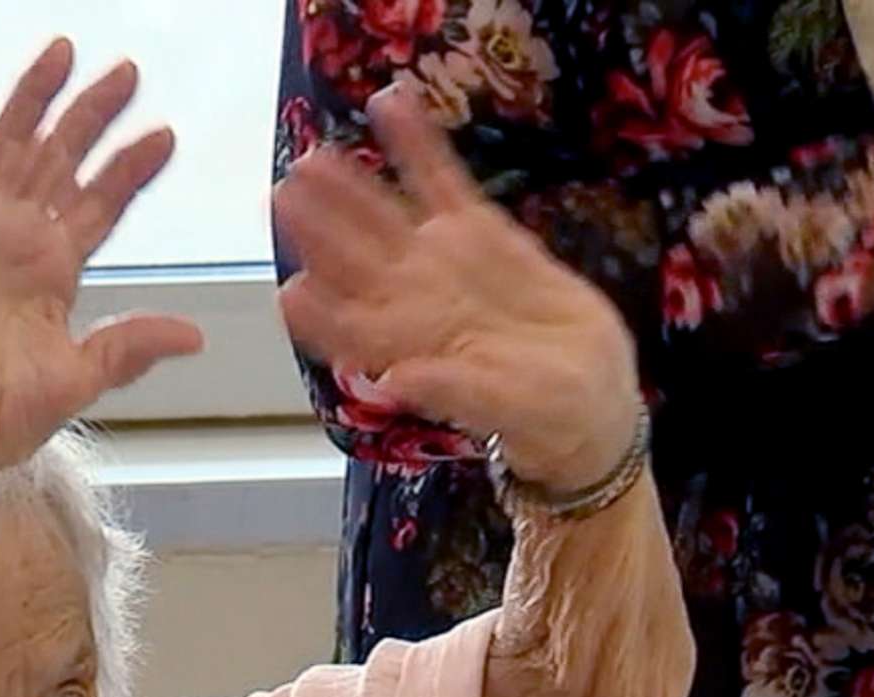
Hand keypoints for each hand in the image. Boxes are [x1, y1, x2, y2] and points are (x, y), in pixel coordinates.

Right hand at [0, 42, 204, 475]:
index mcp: (57, 271)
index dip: (130, 169)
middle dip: (94, 114)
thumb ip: (128, 349)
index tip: (164, 136)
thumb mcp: (77, 379)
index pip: (102, 204)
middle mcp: (20, 238)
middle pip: (62, 159)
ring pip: (11, 143)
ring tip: (64, 50)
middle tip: (129, 73)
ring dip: (35, 97)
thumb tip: (193, 337)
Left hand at [273, 87, 639, 494]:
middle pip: (353, 261)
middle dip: (319, 230)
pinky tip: (392, 105)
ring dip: (349, 186)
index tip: (290, 293)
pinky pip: (441, 180)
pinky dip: (417, 145)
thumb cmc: (541, 414)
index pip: (350, 329)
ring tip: (313, 153)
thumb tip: (398, 378)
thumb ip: (454, 390)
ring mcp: (439, 261)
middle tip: (285, 192)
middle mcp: (409, 302)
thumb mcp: (507, 407)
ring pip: (385, 216)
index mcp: (407, 349)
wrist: (588, 395)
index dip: (318, 314)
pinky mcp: (478, 231)